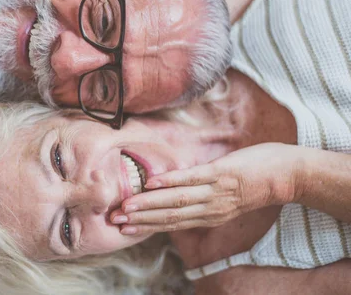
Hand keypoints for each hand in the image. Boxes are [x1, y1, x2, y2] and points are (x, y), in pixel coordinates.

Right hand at [111, 143, 304, 234]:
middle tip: (115, 220)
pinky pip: (193, 178)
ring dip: (150, 204)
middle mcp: (210, 209)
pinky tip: (153, 182)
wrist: (287, 175)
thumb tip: (177, 191)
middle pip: (170, 216)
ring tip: (127, 206)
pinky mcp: (222, 173)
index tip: (123, 229)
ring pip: (177, 200)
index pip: (172, 223)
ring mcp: (216, 191)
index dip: (147, 226)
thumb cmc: (255, 182)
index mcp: (210, 215)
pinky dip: (171, 181)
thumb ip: (202, 198)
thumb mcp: (226, 199)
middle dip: (140, 219)